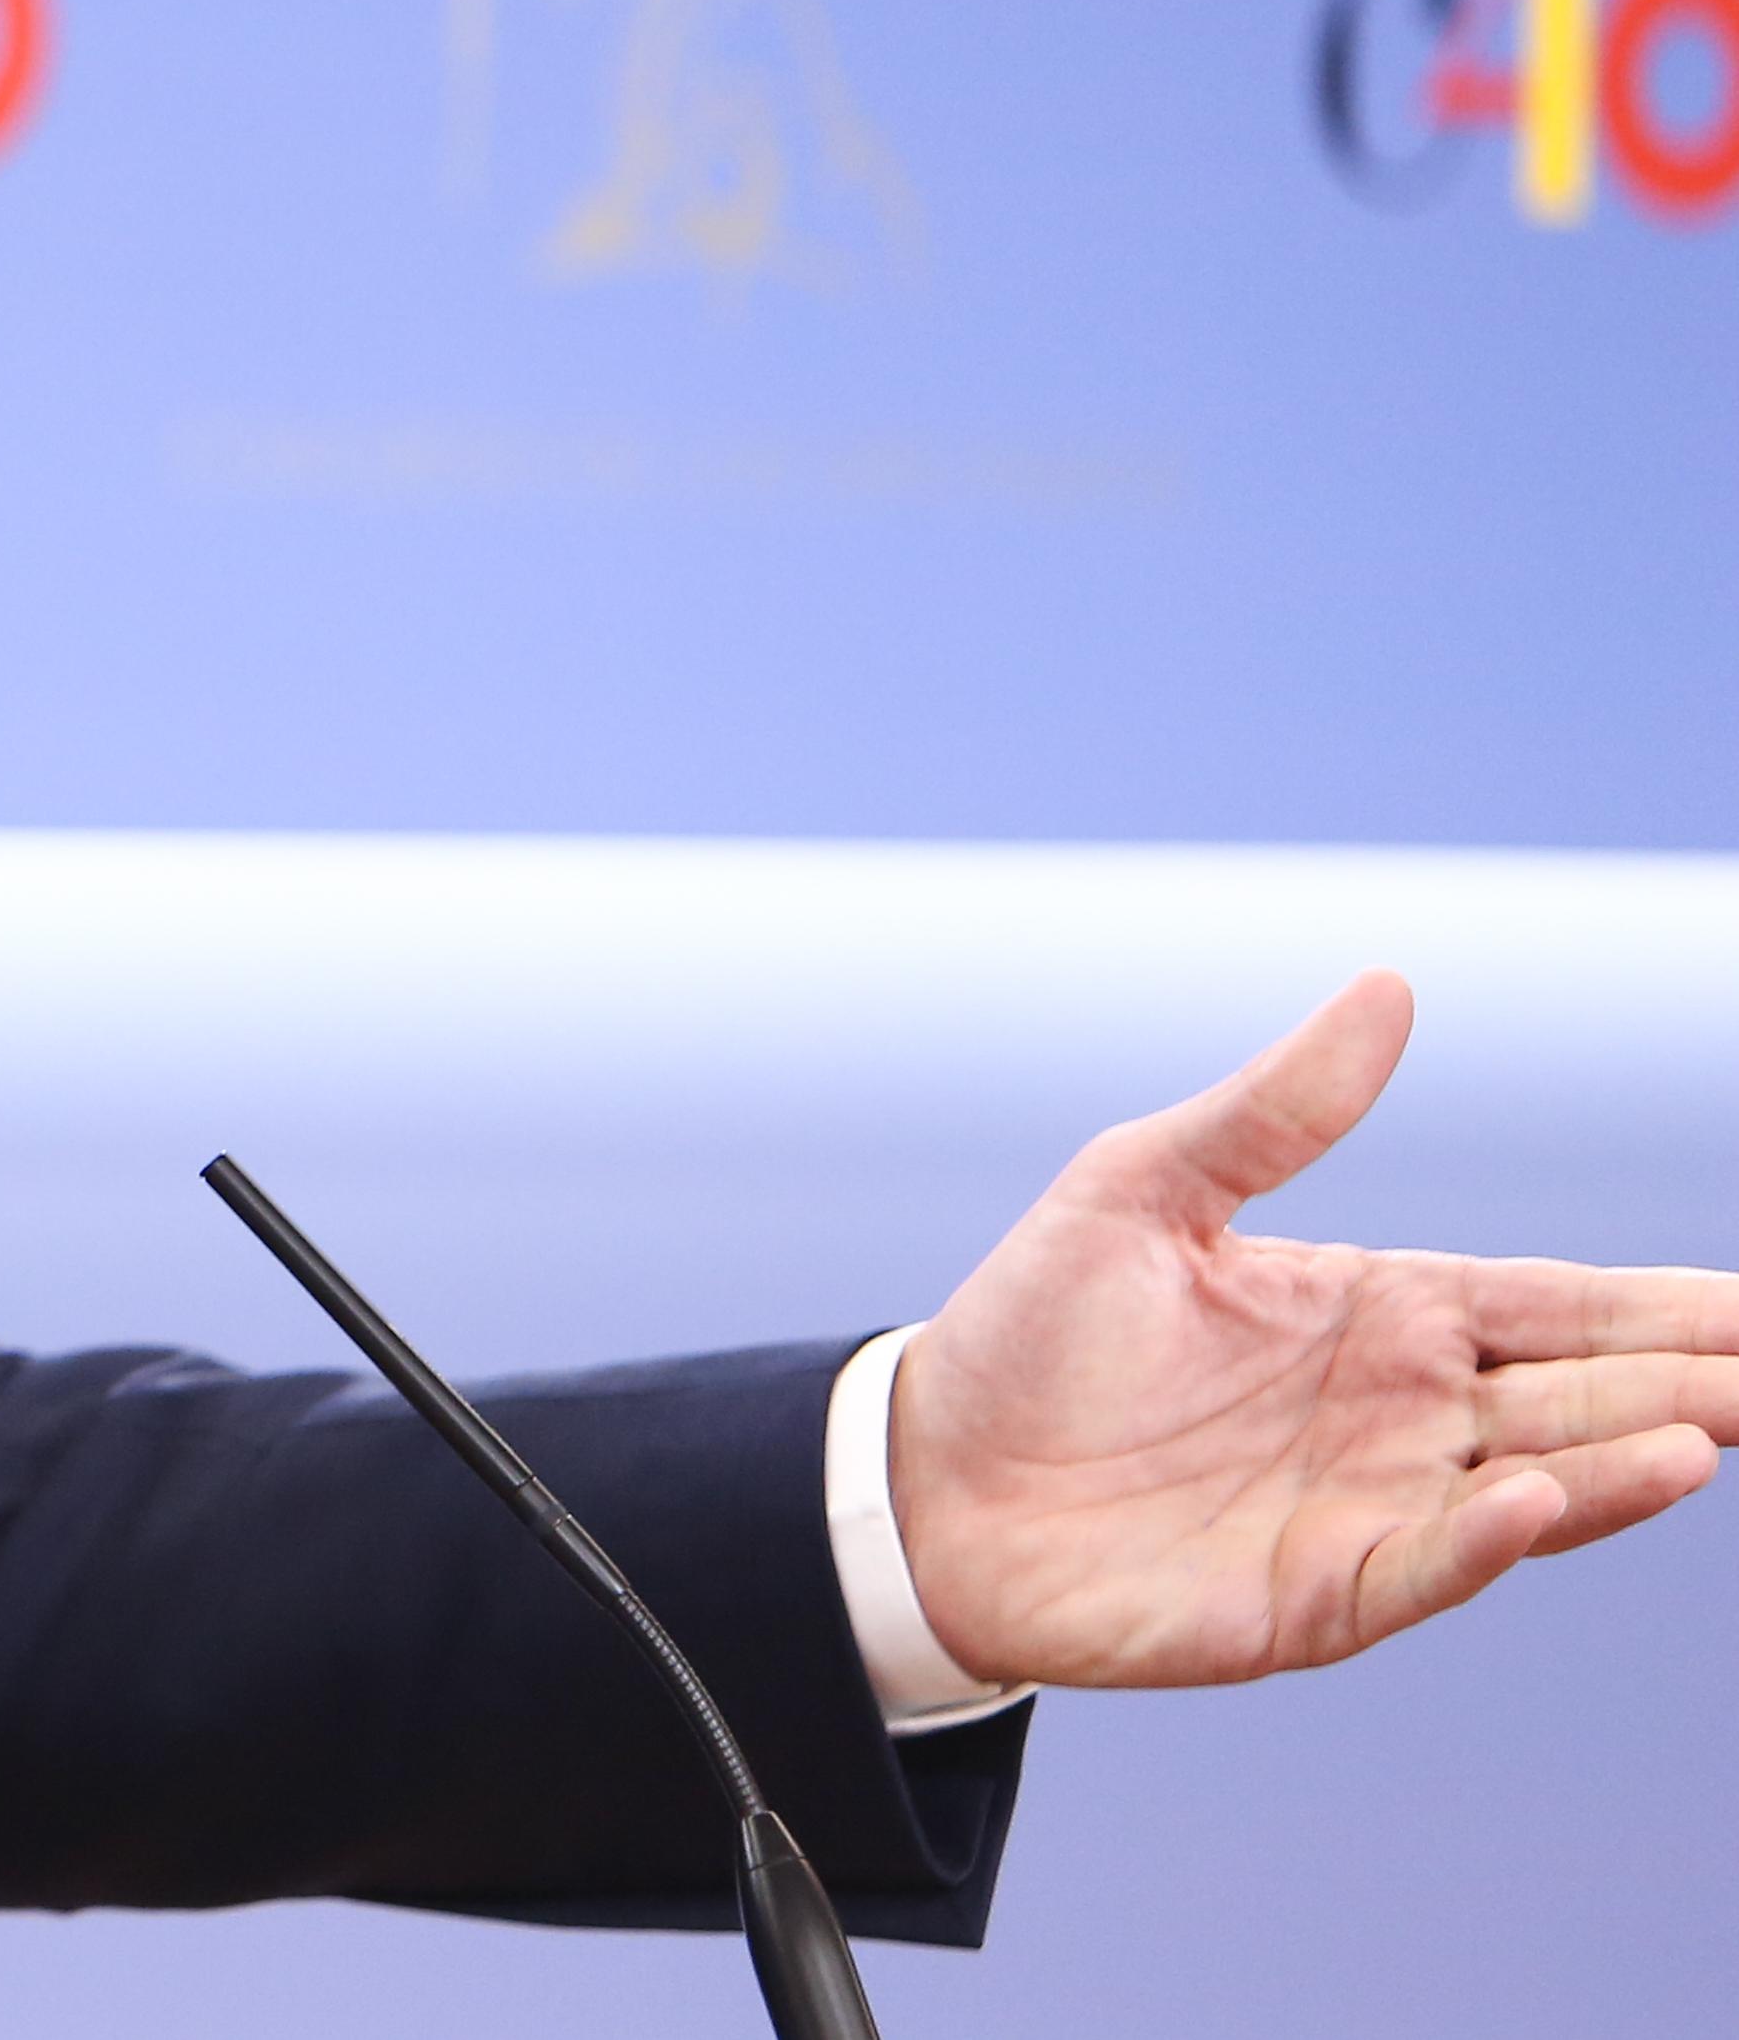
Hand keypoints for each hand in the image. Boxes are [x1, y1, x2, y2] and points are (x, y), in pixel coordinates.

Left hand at [891, 968, 1738, 1688]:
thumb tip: (1387, 988)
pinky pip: (1424, 1566)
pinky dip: (1487, 1537)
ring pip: (1535, 1486)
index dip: (1669, 1305)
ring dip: (1626, 1464)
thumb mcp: (1145, 1188)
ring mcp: (1370, 1510)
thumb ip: (1274, 1108)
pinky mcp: (1314, 1597)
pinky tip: (1545, 1497)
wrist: (925, 1472)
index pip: (1561, 1305)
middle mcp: (1402, 1416)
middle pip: (1582, 1395)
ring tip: (1712, 1431)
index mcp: (1381, 1312)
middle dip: (1694, 1384)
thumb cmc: (1035, 1330)